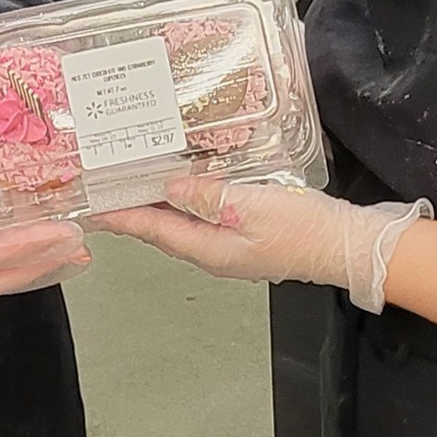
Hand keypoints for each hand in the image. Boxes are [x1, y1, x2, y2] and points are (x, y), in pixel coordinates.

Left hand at [89, 174, 429, 311]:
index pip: (153, 230)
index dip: (120, 217)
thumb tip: (169, 188)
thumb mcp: (251, 206)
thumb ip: (207, 197)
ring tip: (134, 183)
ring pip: (181, 225)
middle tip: (105, 189)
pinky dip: (185, 203)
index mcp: (207, 249)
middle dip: (132, 210)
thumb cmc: (302, 228)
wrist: (346, 246)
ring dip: (157, 206)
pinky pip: (203, 219)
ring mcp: (230, 248)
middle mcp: (212, 253)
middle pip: (162, 230)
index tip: (90, 208)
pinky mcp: (246, 237)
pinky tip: (185, 186)